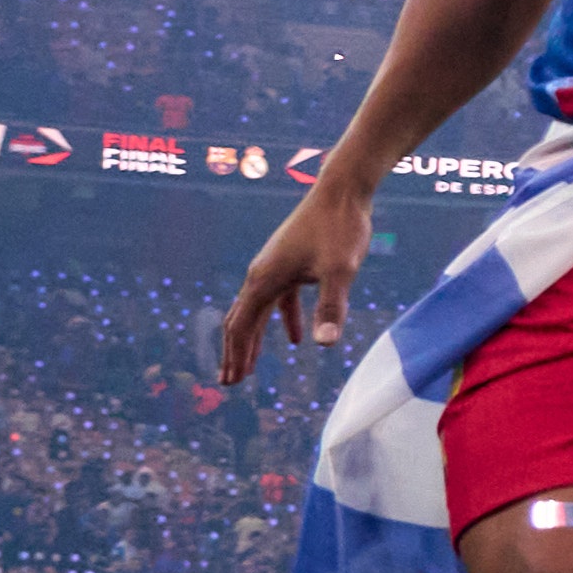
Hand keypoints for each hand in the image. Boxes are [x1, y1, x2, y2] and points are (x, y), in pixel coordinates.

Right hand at [213, 180, 377, 391]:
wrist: (342, 190)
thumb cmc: (340, 228)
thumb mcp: (339, 271)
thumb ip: (331, 307)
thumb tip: (324, 344)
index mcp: (264, 280)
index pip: (241, 326)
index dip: (236, 355)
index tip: (231, 381)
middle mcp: (261, 274)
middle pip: (242, 320)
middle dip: (236, 353)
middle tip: (229, 382)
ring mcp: (275, 267)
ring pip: (258, 311)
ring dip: (255, 339)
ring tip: (250, 366)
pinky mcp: (292, 262)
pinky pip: (282, 298)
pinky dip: (285, 320)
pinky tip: (298, 339)